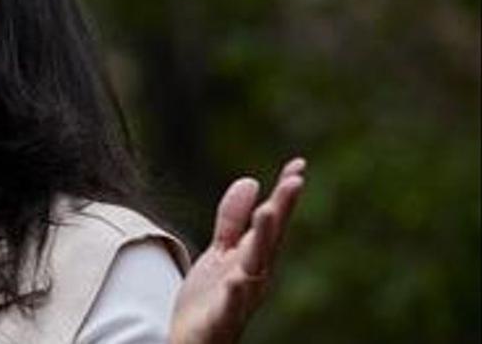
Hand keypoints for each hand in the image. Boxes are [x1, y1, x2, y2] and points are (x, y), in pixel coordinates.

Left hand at [170, 158, 305, 343]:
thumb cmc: (211, 299)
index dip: (284, 195)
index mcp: (254, 258)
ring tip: (268, 211)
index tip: (298, 165)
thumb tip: (251, 180)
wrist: (193, 342)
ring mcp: (240, 298)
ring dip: (262, 240)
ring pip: (255, 268)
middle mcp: (254, 276)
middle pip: (269, 239)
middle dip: (281, 210)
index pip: (273, 221)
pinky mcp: (221, 320)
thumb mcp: (221, 253)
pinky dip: (234, 295)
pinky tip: (236, 281)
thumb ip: (233, 221)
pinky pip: (230, 307)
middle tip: (294, 181)